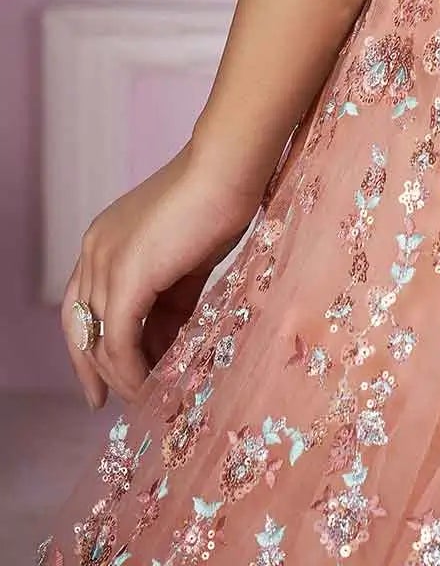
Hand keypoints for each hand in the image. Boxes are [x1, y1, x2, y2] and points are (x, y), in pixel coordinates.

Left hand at [59, 142, 264, 408]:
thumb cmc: (217, 200)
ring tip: (153, 398)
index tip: (104, 384)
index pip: (81, 307)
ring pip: (102, 340)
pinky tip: (154, 386)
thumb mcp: (185, 259)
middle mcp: (93, 251)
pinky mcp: (126, 278)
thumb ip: (169, 299)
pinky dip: (135, 370)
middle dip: (100, 372)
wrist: (229, 167)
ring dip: (126, 376)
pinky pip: (121, 341)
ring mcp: (105, 263)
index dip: (90, 349)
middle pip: (82, 328)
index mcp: (102, 240)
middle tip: (127, 402)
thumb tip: (167, 346)